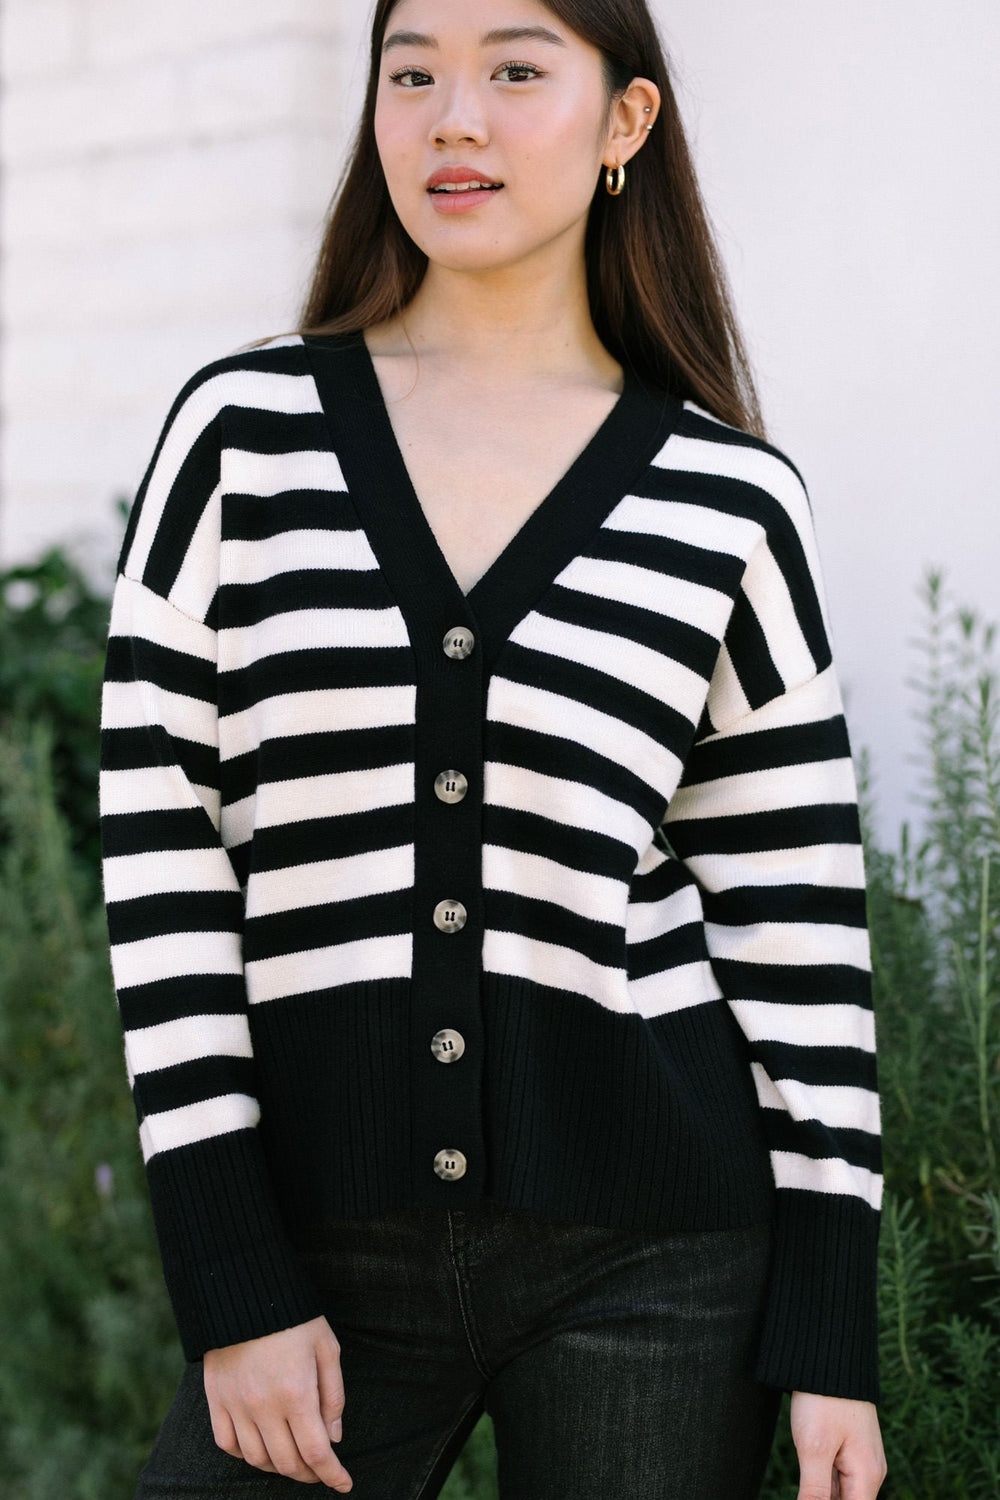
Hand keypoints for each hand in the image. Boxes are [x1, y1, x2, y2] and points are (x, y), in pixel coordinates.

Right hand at [204, 1314, 352, 1489]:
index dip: (332, 1475)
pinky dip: (246, 1455)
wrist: (245, 1291)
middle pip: (287, 1462)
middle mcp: (264, 1406)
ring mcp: (236, 1405)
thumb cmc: (293, 1317)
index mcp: (296, 1392)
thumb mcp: (326, 1348)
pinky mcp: (215, 1399)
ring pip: (257, 1459)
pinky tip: (261, 1448)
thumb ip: (333, 1395)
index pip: (315, 1452)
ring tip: (294, 1460)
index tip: (344, 1484)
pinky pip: (227, 1444)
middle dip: (309, 1474)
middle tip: (321, 1470)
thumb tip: (334, 1437)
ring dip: (279, 1468)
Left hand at [790, 1391, 886, 1498]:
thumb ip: (815, 1491)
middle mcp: (869, 1471)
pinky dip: (821, 1481)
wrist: (830, 1352)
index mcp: (867, 1476)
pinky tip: (806, 1474)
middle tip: (805, 1482)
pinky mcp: (847, 1446)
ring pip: (839, 1492)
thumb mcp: (814, 1448)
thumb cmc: (823, 1399)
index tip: (808, 1494)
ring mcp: (859, 1458)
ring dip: (821, 1492)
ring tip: (808, 1470)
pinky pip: (835, 1475)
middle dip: (823, 1498)